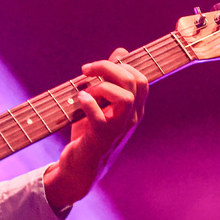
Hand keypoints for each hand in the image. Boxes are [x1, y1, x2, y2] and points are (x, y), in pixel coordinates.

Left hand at [43, 48, 147, 211]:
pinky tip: (78, 100)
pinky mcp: (101, 139)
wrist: (79, 166)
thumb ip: (111, 79)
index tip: (98, 67)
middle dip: (109, 68)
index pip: (140, 79)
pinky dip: (87, 103)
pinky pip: (100, 117)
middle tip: (86, 71)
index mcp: (133, 109)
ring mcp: (118, 129)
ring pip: (124, 98)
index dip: (121, 65)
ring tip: (85, 91)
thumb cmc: (90, 132)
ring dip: (101, 87)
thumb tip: (121, 52)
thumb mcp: (101, 103)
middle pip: (134, 82)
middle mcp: (131, 118)